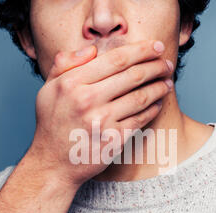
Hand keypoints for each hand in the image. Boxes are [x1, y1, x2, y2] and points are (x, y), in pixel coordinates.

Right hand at [28, 39, 173, 186]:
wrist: (53, 164)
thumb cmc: (52, 124)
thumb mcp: (48, 89)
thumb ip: (65, 63)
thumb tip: (92, 49)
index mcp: (72, 83)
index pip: (115, 59)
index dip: (141, 50)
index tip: (157, 46)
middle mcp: (87, 100)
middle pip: (132, 76)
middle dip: (156, 66)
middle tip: (168, 64)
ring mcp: (101, 121)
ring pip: (140, 97)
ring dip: (159, 87)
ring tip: (167, 82)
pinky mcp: (113, 140)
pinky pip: (139, 120)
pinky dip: (152, 109)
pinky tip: (158, 103)